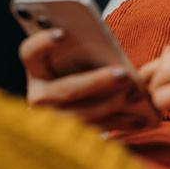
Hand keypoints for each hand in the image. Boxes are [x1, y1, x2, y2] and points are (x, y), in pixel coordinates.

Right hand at [19, 28, 143, 129]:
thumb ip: (83, 50)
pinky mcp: (68, 136)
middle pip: (65, 89)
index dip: (43, 42)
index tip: (63, 33)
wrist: (73, 102)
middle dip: (97, 81)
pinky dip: (119, 124)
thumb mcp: (75, 57)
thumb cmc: (78, 68)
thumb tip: (108, 49)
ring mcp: (51, 118)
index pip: (30, 52)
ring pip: (81, 114)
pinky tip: (139, 119)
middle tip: (124, 74)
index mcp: (36, 68)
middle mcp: (38, 95)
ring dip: (112, 104)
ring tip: (136, 95)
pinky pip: (95, 130)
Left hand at [139, 46, 169, 168]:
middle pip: (169, 62)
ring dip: (154, 92)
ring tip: (158, 107)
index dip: (156, 70)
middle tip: (149, 99)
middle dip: (152, 81)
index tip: (148, 86)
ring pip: (167, 73)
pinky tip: (161, 115)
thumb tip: (166, 50)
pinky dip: (159, 102)